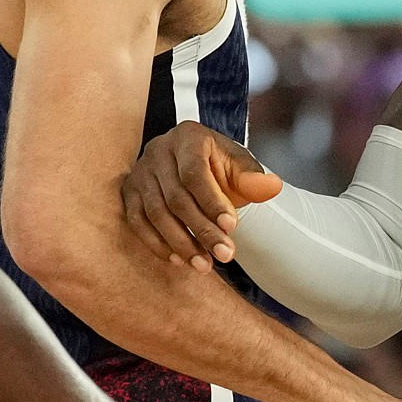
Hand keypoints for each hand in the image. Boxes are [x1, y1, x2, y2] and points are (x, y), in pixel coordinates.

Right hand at [121, 121, 283, 269]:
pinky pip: (137, 221)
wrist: (199, 169)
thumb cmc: (221, 167)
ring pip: (156, 213)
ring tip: (204, 264)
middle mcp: (158, 150)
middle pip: (176, 197)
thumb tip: (272, 187)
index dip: (212, 203)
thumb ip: (254, 178)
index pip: (195, 174)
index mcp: (188, 137)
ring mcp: (140, 171)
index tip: (231, 227)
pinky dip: (156, 243)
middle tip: (224, 255)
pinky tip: (178, 259)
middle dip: (202, 230)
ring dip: (180, 243)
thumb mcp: (241, 168)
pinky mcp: (129, 191)